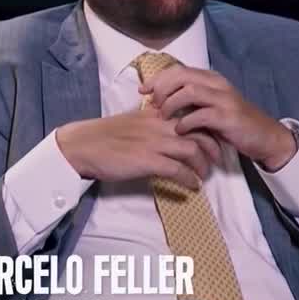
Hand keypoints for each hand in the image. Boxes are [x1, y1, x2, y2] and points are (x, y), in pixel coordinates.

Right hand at [55, 109, 221, 187]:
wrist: (82, 145)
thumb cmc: (105, 136)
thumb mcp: (133, 122)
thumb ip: (153, 123)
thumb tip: (169, 129)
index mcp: (156, 114)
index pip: (192, 113)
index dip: (207, 126)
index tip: (213, 137)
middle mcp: (159, 125)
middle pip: (199, 130)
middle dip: (213, 145)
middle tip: (216, 158)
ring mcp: (154, 142)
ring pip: (193, 150)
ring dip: (203, 165)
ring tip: (205, 175)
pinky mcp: (148, 160)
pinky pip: (178, 170)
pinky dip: (189, 179)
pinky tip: (192, 186)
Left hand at [140, 65, 297, 171]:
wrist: (264, 137)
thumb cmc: (232, 124)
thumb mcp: (211, 106)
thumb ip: (191, 100)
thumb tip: (159, 99)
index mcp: (211, 79)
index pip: (178, 69)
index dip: (157, 79)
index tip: (142, 91)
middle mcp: (218, 84)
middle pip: (181, 75)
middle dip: (161, 88)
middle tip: (152, 105)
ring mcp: (225, 100)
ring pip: (189, 91)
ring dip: (171, 104)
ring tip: (164, 117)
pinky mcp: (229, 117)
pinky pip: (201, 115)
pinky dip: (186, 122)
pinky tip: (180, 130)